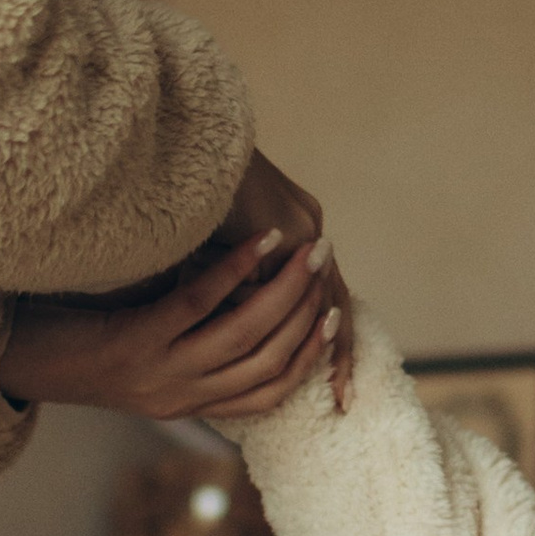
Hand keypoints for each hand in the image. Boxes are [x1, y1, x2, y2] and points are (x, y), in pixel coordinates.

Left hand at [0, 228, 334, 423]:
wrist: (21, 358)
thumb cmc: (86, 342)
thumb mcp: (150, 351)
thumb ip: (196, 338)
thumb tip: (250, 298)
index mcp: (190, 404)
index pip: (272, 389)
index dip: (309, 353)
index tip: (332, 312)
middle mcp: (180, 395)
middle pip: (268, 360)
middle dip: (305, 310)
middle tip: (325, 264)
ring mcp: (159, 371)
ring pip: (243, 334)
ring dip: (282, 288)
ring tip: (306, 250)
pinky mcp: (135, 341)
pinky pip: (198, 303)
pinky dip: (235, 268)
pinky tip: (259, 240)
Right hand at [213, 151, 352, 411]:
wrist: (193, 134)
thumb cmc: (200, 187)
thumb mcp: (221, 238)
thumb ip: (240, 274)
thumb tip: (241, 311)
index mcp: (300, 227)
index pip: (327, 297)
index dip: (330, 343)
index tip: (335, 389)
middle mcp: (308, 225)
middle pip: (335, 303)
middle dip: (336, 355)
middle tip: (341, 401)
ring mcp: (300, 223)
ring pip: (318, 299)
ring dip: (313, 343)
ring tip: (322, 384)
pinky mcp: (280, 221)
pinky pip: (278, 279)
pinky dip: (269, 310)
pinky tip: (269, 341)